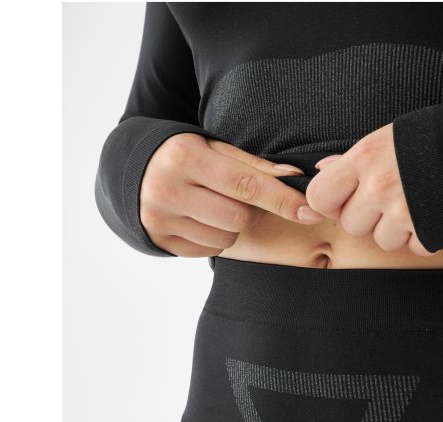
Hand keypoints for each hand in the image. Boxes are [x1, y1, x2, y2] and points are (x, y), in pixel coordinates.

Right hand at [140, 134, 319, 257]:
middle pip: (238, 216)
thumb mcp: (214, 149)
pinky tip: (199, 219)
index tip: (310, 211)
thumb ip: (254, 165)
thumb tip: (294, 177)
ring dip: (231, 227)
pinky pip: (208, 251)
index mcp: (185, 157)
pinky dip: (213, 238)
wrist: (132, 172)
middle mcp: (168, 188)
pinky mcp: (159, 239)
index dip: (282, 199)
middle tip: (232, 196)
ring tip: (213, 207)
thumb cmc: (185, 157)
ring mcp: (160, 217)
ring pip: (225, 238)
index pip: (246, 184)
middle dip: (248, 211)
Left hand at [303, 123, 435, 256]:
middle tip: (395, 197)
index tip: (348, 198)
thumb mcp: (394, 135)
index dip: (332, 202)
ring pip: (381, 241)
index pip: (321, 196)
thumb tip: (324, 169)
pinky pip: (413, 249)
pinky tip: (437, 213)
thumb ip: (358, 158)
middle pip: (351, 224)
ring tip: (420, 203)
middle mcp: (379, 186)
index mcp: (366, 157)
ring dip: (397, 230)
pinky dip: (425, 237)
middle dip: (369, 217)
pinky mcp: (429, 233)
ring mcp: (404, 212)